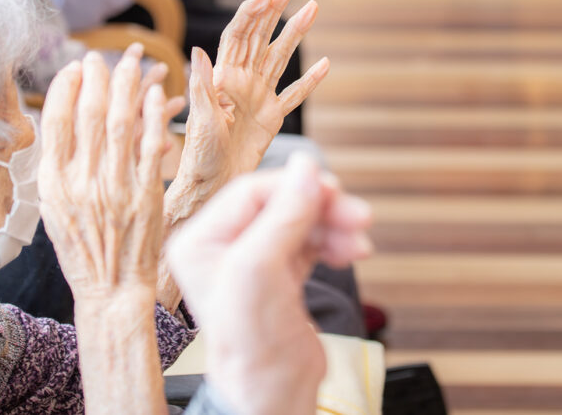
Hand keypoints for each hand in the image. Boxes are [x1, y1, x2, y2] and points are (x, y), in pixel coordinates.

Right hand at [37, 45, 168, 293]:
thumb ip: (55, 169)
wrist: (112, 290)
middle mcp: (82, 183)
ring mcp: (115, 188)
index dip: (64, 90)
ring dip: (126, 87)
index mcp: (53, 185)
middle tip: (101, 58)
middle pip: (88, 116)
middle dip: (95, 79)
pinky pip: (150, 146)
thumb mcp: (55, 211)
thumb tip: (57, 126)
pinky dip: (153, 116)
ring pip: (120, 123)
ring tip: (130, 63)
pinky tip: (157, 94)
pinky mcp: (146, 194)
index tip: (74, 70)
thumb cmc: (83, 250)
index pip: (55, 123)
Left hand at [167, 154, 373, 414]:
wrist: (273, 398)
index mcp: (201, 241)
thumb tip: (306, 168)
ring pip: (300, 223)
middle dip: (321, 208)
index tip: (330, 187)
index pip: (251, 193)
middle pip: (279, 205)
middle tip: (357, 214)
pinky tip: (352, 251)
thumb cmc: (251, 347)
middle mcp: (223, 249)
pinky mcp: (280, 280)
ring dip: (333, 226)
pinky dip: (333, 243)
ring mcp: (252, 264)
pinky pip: (311, 244)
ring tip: (360, 241)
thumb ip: (283, 216)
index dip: (294, 187)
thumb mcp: (261, 270)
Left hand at [168, 0, 330, 223]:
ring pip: (280, 58)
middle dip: (274, 9)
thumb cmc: (198, 157)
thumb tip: (199, 50)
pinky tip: (326, 65)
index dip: (252, 13)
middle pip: (260, 37)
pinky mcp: (271, 119)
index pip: (239, 36)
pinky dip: (309, 81)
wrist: (210, 188)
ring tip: (312, 8)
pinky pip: (294, 95)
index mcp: (222, 78)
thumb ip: (202, 86)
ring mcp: (258, 99)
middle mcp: (241, 82)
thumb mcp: (200, 121)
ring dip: (295, 34)